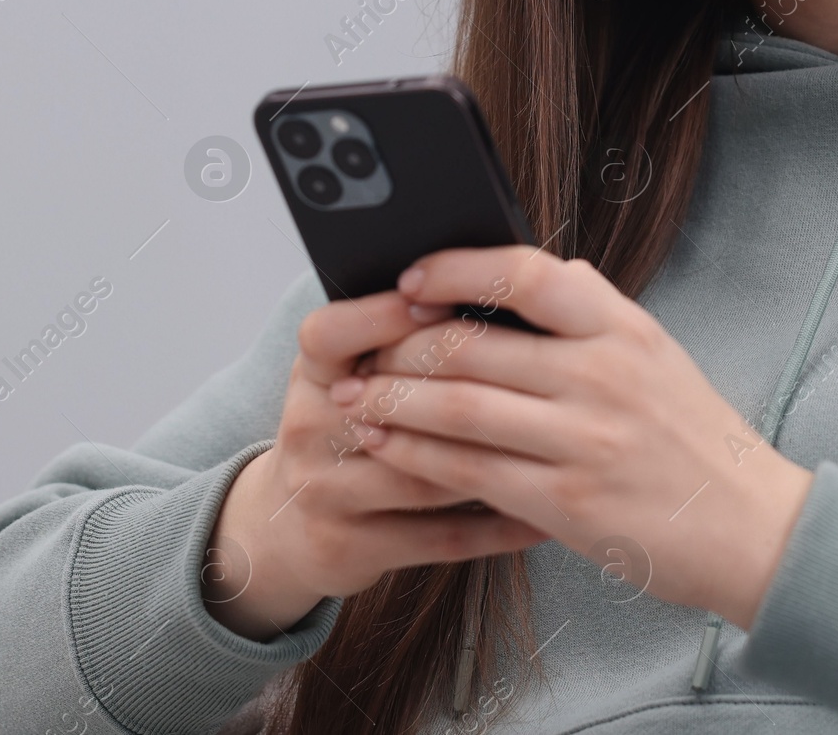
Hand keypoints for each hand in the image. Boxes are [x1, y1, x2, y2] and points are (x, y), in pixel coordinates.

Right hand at [202, 286, 548, 640]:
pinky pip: (440, 537)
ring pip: (423, 476)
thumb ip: (397, 336)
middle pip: (388, 405)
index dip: (383, 315)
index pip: (330, 333)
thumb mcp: (347, 373)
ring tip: (553, 446)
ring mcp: (325, 492)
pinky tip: (541, 515)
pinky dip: (496, 526)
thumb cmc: (343, 424)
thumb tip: (484, 290)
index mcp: (312, 372)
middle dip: (460, 391)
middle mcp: (308, 428)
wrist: (284, 523)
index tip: (445, 299)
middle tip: (533, 379)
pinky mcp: (350, 547)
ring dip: (491, 462)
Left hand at [334, 246, 813, 630]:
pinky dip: (418, 455)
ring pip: (459, 408)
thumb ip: (591, 312)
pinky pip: (470, 470)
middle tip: (356, 348)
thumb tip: (528, 267)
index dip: (458, 269)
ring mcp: (584, 440)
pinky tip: (387, 445)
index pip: (527, 274)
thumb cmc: (693, 435)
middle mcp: (602, 374)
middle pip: (474, 346)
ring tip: (352, 397)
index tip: (410, 278)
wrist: (755, 529)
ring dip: (393, 401)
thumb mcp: (655, 352)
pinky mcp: (566, 501)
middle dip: (399, 347)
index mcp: (622, 327)